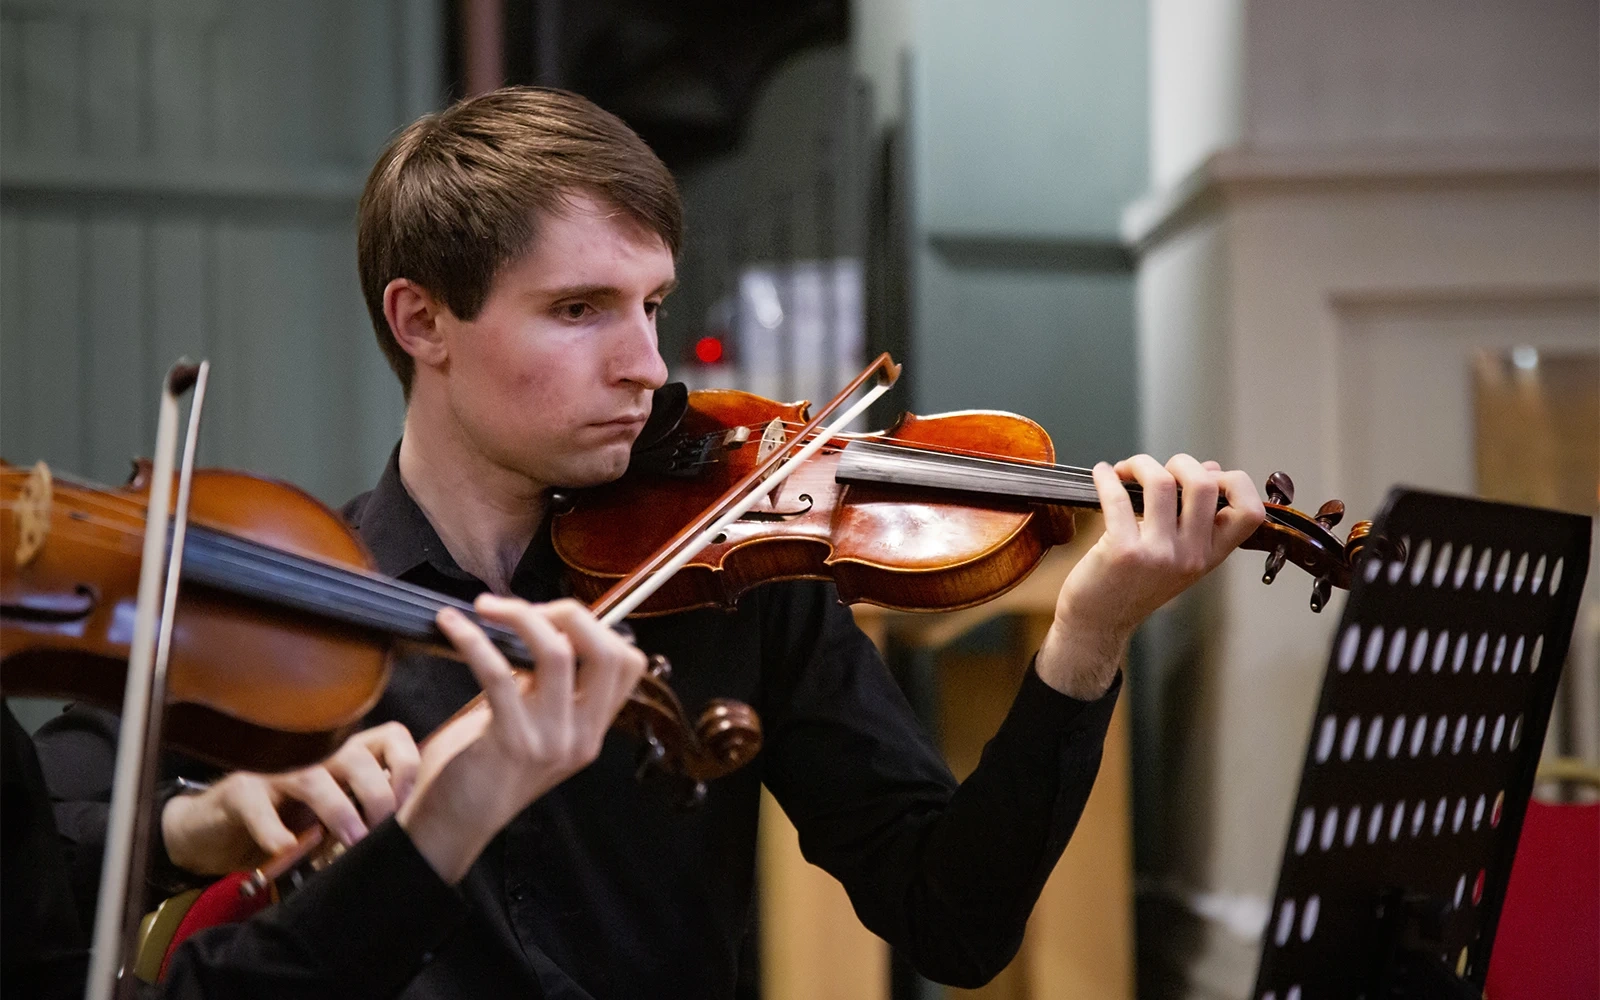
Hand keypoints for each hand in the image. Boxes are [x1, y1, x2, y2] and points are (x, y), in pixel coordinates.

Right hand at [160, 722, 419, 874]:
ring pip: (314, 778)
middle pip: (357, 758)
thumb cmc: (289, 823)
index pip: (392, 737)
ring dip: (338, 811)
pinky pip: (260, 807)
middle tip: (383, 834)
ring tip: (351, 841)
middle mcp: (315, 757)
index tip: (411, 804)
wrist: (219, 831)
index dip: (407, 765)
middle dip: (378, 796)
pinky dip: (275, 832)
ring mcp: (277, 771)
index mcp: (347, 757)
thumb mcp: (337, 818)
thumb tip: (412, 839)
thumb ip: (368, 817)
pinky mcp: (241, 792)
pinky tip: (287, 850)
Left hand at [396, 596, 646, 882]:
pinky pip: (498, 673)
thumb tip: (541, 628)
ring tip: (485, 608)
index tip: (552, 617)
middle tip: (522, 607)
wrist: (449, 826)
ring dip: (519, 616)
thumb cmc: (483, 769)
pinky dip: (472, 639)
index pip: (628, 664)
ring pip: (557, 654)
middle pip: (606, 652)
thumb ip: (545, 686)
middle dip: (566, 612)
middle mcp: (582, 737)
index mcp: (591, 730)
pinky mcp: (511, 742)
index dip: (596, 627)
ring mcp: (551, 742)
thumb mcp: (531, 726)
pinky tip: (451, 625)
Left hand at [1036, 454, 1264, 698]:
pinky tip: (1101, 473)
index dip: (1236, 482)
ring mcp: (1158, 554)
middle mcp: (1191, 556)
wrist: (1099, 624)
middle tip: (1159, 468)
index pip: (1250, 512)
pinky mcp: (1122, 551)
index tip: (1208, 474)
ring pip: (1161, 483)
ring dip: (1140, 464)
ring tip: (1125, 469)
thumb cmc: (1135, 584)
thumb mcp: (1179, 557)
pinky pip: (1117, 497)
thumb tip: (1212, 468)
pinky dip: (1106, 476)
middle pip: (1205, 485)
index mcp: (1211, 556)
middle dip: (1182, 462)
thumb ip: (1197, 518)